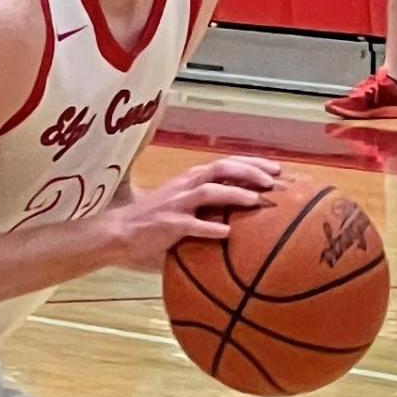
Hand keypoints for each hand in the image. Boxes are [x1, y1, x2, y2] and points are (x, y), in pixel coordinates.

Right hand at [109, 156, 281, 271]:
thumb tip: (245, 213)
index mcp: (192, 179)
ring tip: (256, 200)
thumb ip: (210, 205)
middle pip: (222, 168)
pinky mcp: (169, 225)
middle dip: (250, 172)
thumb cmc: (157, 222)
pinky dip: (211, 228)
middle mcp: (186, 185)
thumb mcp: (185, 206)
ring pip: (210, 191)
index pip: (227, 163)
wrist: (119, 233)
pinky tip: (227, 233)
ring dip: (235, 193)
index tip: (277, 170)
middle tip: (273, 181)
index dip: (253, 164)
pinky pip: (192, 225)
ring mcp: (177, 204)